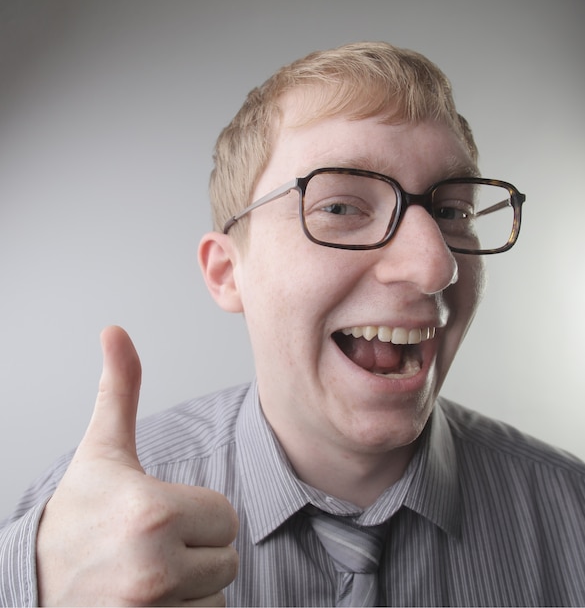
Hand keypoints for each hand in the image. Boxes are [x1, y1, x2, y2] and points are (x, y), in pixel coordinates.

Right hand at [36, 326, 238, 605]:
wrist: (30, 588)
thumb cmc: (75, 518)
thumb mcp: (101, 452)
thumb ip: (119, 391)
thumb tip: (115, 330)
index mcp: (153, 512)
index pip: (227, 516)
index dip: (199, 515)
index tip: (160, 516)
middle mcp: (154, 568)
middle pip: (227, 558)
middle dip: (198, 551)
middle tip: (150, 546)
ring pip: (217, 594)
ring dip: (191, 586)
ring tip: (145, 575)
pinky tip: (146, 603)